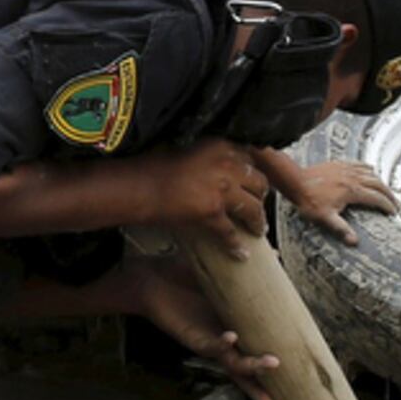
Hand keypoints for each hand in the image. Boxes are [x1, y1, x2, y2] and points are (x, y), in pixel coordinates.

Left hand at [130, 261, 282, 399]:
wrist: (151, 280)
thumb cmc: (183, 276)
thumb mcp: (219, 271)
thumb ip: (245, 265)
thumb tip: (273, 253)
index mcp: (235, 326)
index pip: (257, 345)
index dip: (273, 354)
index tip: (297, 364)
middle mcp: (225, 339)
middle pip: (249, 365)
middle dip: (266, 374)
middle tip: (288, 375)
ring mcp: (210, 342)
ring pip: (235, 363)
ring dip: (253, 366)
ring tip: (271, 362)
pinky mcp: (194, 339)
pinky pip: (212, 346)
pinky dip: (224, 344)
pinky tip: (232, 337)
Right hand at [142, 139, 271, 257]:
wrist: (139, 185)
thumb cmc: (153, 166)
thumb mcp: (188, 148)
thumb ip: (210, 155)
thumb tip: (220, 168)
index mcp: (221, 145)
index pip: (251, 158)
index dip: (254, 172)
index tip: (255, 181)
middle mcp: (227, 165)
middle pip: (259, 182)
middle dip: (261, 196)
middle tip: (259, 204)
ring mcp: (222, 189)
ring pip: (252, 208)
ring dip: (257, 221)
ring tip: (257, 229)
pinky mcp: (212, 213)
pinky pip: (230, 232)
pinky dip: (236, 244)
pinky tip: (240, 253)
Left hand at [261, 151, 395, 245]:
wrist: (296, 181)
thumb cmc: (309, 201)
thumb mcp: (325, 218)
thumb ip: (341, 229)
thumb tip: (354, 242)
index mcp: (352, 191)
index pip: (376, 198)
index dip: (387, 205)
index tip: (393, 212)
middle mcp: (353, 178)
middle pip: (378, 184)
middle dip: (389, 194)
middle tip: (394, 203)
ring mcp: (347, 169)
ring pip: (371, 173)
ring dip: (381, 182)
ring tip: (385, 190)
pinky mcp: (340, 164)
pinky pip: (360, 164)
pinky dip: (369, 169)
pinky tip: (370, 171)